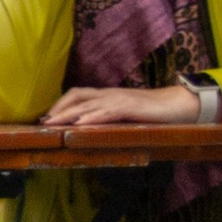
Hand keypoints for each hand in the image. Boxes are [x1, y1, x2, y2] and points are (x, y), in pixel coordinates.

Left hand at [45, 82, 208, 129]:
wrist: (178, 105)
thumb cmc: (152, 113)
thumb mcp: (125, 115)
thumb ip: (109, 117)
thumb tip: (89, 128)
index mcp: (108, 95)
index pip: (78, 94)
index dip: (61, 104)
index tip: (46, 117)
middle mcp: (110, 94)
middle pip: (78, 97)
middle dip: (59, 109)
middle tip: (43, 122)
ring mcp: (120, 99)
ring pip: (89, 104)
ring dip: (69, 114)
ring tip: (54, 123)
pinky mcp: (131, 107)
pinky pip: (108, 111)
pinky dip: (93, 117)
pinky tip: (82, 124)